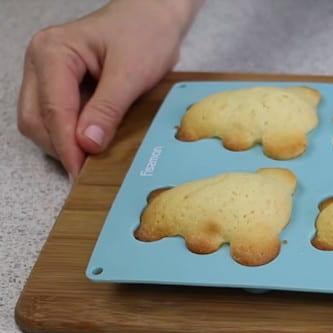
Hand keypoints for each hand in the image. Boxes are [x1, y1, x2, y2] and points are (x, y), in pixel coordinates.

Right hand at [17, 0, 202, 177]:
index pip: (53, 109)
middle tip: (89, 170)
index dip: (67, 145)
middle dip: (61, 147)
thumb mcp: (132, 72)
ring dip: (63, 143)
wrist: (153, 16)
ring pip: (39, 122)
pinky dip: (69, 134)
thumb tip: (87, 144)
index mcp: (52, 52)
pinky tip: (92, 142)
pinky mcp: (58, 84)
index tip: (81, 171)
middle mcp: (40, 61)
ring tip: (93, 158)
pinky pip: (54, 117)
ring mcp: (46, 73)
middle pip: (35, 119)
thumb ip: (108, 108)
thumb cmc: (145, 33)